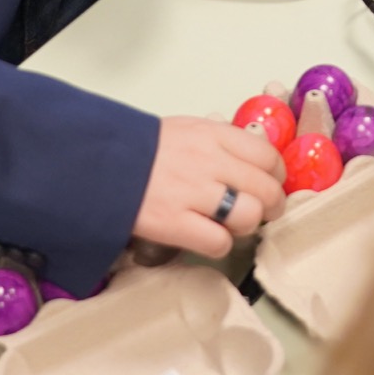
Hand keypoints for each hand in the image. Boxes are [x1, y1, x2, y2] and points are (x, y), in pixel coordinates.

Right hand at [130, 117, 287, 257]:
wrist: (98, 162)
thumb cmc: (141, 148)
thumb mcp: (186, 130)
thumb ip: (220, 143)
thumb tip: (249, 162)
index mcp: (213, 135)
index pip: (267, 155)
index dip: (275, 174)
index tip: (270, 183)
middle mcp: (209, 162)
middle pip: (266, 189)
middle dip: (271, 205)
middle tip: (262, 211)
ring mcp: (193, 194)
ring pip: (248, 216)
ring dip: (246, 225)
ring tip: (234, 225)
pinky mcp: (175, 224)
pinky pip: (219, 242)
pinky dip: (219, 244)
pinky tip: (208, 236)